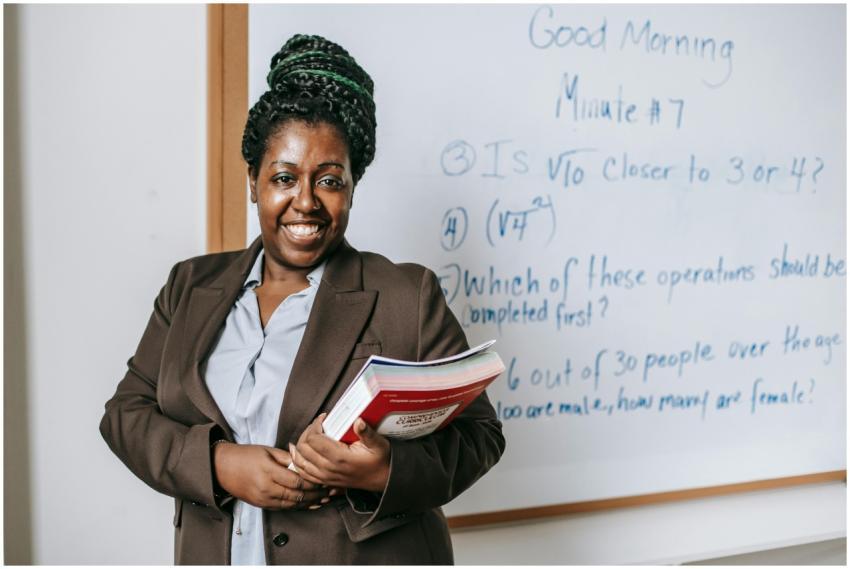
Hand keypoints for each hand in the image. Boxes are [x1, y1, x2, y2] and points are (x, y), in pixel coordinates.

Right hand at [213, 443, 331, 508]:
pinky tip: (309, 503)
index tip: (326, 478)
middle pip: (297, 495)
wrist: (222, 468)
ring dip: (310, 502)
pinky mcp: (261, 505)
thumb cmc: (246, 455)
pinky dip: (298, 506)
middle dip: (316, 494)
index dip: (313, 482)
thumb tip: (306, 461)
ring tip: (324, 498)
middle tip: (330, 490)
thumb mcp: (267, 451)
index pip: (297, 481)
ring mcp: (263, 499)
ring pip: (292, 504)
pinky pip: (284, 508)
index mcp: (268, 472)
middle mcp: (266, 488)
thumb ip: (287, 458)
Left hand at [290, 414, 390, 492]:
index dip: (315, 425)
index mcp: (340, 458)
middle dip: (306, 432)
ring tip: (308, 435)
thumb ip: (367, 432)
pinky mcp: (324, 481)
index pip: (313, 439)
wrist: (382, 480)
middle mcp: (329, 469)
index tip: (323, 418)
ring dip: (299, 446)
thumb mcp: (378, 444)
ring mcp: (325, 477)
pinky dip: (298, 461)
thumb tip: (358, 421)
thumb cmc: (380, 461)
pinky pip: (303, 472)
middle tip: (317, 425)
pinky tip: (299, 452)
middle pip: (303, 448)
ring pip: (299, 461)